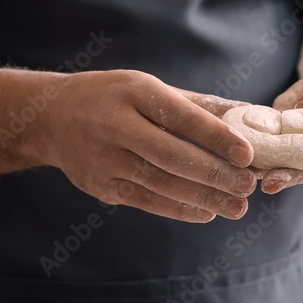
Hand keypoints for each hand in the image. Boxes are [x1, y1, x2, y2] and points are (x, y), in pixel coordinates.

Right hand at [38, 70, 254, 221]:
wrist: (51, 117)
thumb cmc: (116, 99)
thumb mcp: (152, 89)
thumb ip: (200, 107)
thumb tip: (251, 115)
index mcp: (134, 92)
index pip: (182, 117)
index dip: (217, 137)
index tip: (248, 154)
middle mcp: (116, 124)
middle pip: (172, 155)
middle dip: (215, 174)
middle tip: (247, 187)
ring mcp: (104, 159)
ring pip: (161, 183)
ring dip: (203, 198)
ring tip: (237, 207)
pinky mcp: (100, 186)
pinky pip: (146, 201)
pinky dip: (179, 209)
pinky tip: (206, 213)